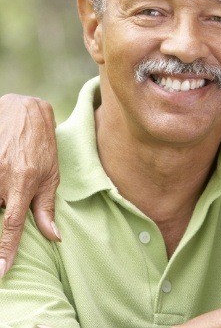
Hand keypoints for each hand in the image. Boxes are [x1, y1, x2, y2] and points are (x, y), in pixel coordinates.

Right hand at [0, 94, 59, 276]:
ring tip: (11, 169)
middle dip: (7, 202)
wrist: (22, 111)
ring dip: (1, 190)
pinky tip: (6, 165)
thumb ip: (46, 207)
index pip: (12, 225)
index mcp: (24, 182)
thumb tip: (53, 237)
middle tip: (17, 181)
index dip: (5, 251)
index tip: (0, 272)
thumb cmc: (41, 145)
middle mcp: (2, 177)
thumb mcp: (51, 174)